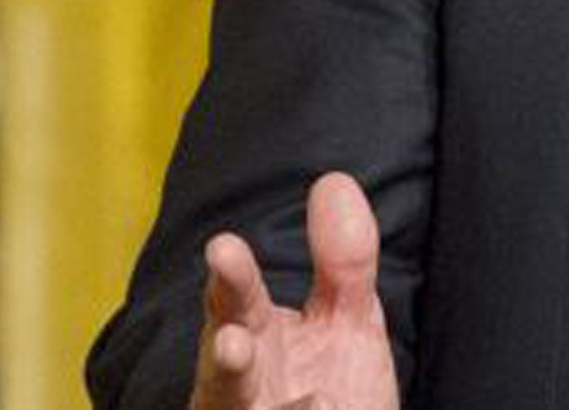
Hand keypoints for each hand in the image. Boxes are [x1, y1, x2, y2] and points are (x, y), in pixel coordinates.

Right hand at [191, 172, 400, 409]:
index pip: (234, 303)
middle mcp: (238, 390)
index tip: (223, 248)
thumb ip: (342, 260)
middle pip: (224, 373)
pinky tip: (324, 406)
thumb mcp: (346, 318)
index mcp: (254, 340)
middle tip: (230, 341)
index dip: (231, 279)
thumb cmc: (330, 384)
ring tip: (308, 395)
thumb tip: (334, 181)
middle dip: (224, 358)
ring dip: (262, 404)